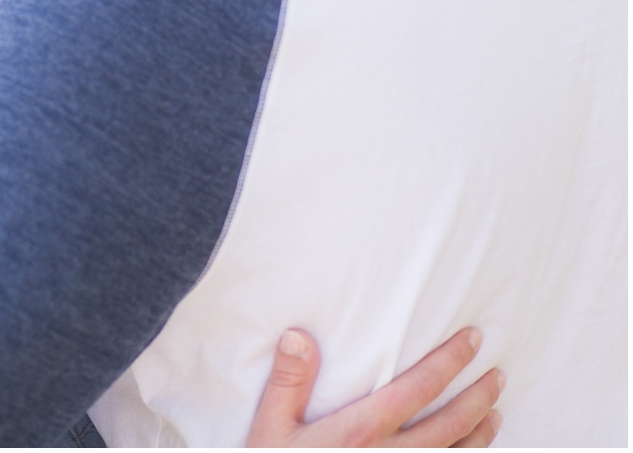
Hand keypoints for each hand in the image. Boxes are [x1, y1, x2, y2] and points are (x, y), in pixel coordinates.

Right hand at [246, 327, 503, 446]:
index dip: (450, 361)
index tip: (472, 340)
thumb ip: (289, 382)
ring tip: (495, 412)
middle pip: (452, 422)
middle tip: (497, 375)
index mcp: (362, 431)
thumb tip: (299, 336)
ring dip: (482, 432)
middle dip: (480, 395)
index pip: (419, 388)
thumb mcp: (271, 427)